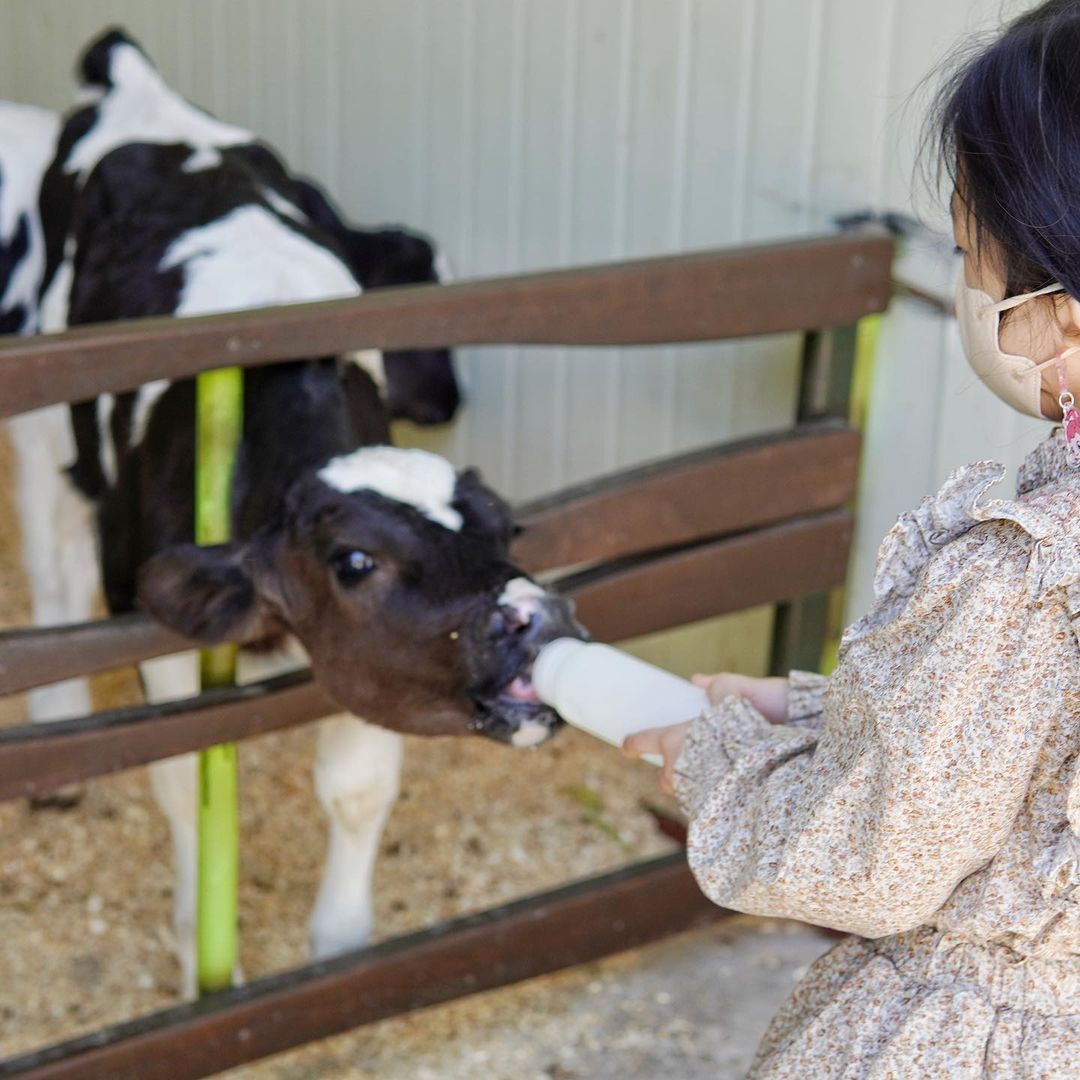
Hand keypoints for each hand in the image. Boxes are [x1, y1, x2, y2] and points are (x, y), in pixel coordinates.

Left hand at [621, 673, 789, 795]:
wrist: (765, 771)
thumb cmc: (746, 732)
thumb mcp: (733, 699)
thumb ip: (717, 687)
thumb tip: (698, 680)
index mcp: (674, 741)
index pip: (645, 740)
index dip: (634, 743)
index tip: (626, 746)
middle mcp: (676, 771)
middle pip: (666, 777)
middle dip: (672, 773)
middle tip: (685, 765)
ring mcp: (690, 796)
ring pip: (686, 794)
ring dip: (694, 788)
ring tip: (717, 779)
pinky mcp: (706, 816)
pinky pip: (704, 808)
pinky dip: (712, 802)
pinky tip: (731, 796)